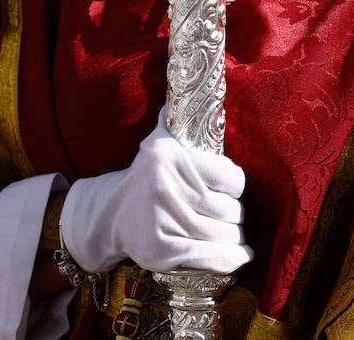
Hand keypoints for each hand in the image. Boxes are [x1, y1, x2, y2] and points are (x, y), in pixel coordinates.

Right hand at [59, 112, 252, 275]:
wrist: (111, 215)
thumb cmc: (146, 178)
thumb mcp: (156, 143)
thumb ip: (172, 120)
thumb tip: (180, 94)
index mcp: (172, 158)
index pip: (233, 179)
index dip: (235, 189)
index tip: (228, 192)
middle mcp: (167, 187)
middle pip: (230, 210)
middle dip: (234, 216)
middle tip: (228, 217)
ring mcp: (165, 220)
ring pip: (225, 235)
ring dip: (234, 238)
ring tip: (230, 234)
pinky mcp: (164, 250)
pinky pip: (213, 257)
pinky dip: (233, 258)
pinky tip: (242, 254)